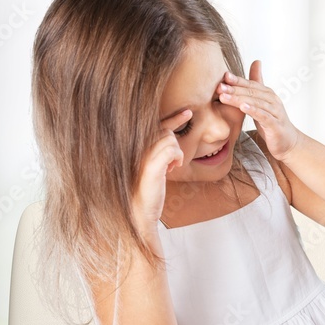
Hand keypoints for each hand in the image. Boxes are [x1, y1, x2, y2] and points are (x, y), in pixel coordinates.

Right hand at [131, 110, 189, 231]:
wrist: (139, 211)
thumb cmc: (147, 191)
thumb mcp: (154, 167)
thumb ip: (160, 151)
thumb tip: (171, 136)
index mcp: (136, 147)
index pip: (156, 125)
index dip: (174, 118)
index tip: (188, 113)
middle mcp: (136, 147)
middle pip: (165, 131)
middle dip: (175, 145)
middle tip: (174, 162)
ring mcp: (143, 155)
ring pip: (170, 139)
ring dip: (177, 153)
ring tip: (171, 167)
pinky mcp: (151, 165)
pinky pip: (172, 150)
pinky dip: (177, 158)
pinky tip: (173, 168)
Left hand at [218, 60, 302, 161]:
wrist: (288, 142)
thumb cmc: (272, 121)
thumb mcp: (262, 101)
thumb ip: (258, 83)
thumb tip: (257, 61)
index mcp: (267, 94)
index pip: (250, 84)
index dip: (237, 80)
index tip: (223, 76)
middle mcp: (272, 100)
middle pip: (251, 92)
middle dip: (234, 89)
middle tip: (219, 87)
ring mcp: (275, 112)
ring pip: (255, 103)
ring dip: (238, 99)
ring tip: (224, 97)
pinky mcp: (275, 124)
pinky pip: (263, 116)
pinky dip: (253, 110)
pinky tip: (243, 107)